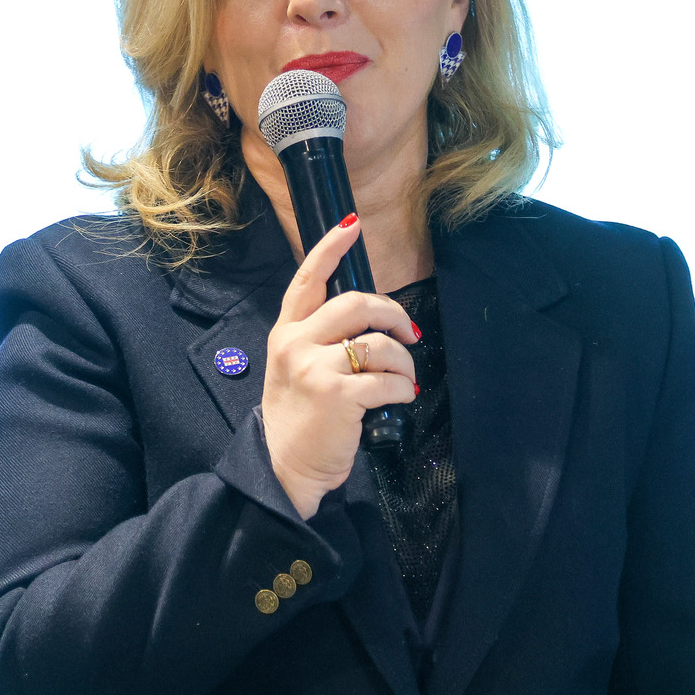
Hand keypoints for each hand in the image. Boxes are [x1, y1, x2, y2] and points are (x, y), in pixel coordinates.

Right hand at [260, 215, 417, 518]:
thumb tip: (372, 318)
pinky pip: (388, 379)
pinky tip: (398, 399)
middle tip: (410, 335)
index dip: (331, 248)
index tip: (352, 226)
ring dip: (404, 361)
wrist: (283, 468)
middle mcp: (295, 343)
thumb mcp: (296, 367)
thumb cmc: (300, 418)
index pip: (308, 278)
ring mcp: (314, 368)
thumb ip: (321, 337)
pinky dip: (403, 389)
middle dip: (394, 314)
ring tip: (403, 379)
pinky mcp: (336, 395)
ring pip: (379, 343)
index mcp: (286, 331)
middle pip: (357, 302)